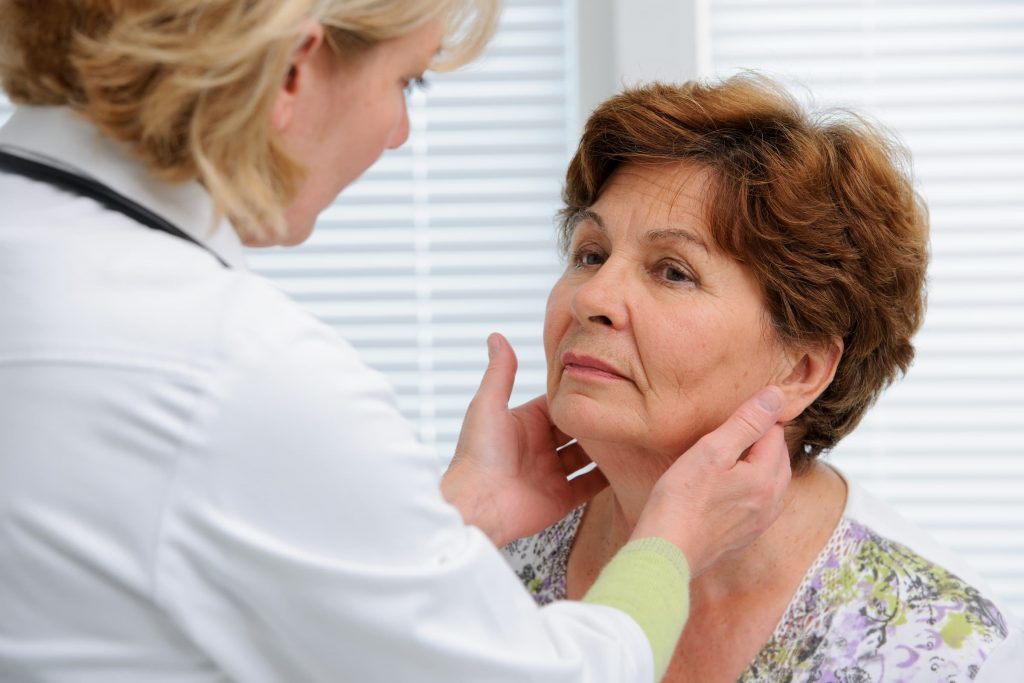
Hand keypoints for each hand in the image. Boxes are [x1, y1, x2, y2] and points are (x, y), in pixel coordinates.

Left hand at [441, 333, 607, 546]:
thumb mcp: (488, 405)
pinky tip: (627, 464)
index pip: (558, 403)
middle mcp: (540, 446)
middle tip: (626, 405)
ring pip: (586, 456)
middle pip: (576, 428)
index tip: (605, 379)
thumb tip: (496, 336)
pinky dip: (607, 478)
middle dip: (596, 419)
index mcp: (525, 422)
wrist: (477, 504)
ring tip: (631, 431)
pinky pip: (589, 486)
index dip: (579, 393)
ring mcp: (552, 473)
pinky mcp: (561, 498)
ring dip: (605, 447)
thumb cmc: (477, 454)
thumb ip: (500, 372)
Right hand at [631, 387, 790, 575]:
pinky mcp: (744, 536)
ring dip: (760, 464)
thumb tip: (777, 396)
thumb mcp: (711, 451)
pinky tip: (731, 485)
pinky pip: (760, 503)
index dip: (758, 418)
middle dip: (764, 440)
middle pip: (778, 459)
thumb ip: (746, 423)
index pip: (775, 434)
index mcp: (766, 479)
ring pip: (772, 482)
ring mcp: (759, 523)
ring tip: (734, 453)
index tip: (738, 412)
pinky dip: (752, 487)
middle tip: (737, 428)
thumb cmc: (681, 501)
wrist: (666, 552)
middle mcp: (770, 503)